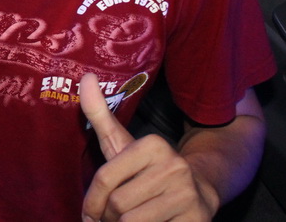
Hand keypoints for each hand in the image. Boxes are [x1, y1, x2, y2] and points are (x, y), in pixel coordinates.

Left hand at [80, 73, 217, 220]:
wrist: (200, 191)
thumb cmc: (148, 169)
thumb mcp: (122, 142)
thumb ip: (100, 113)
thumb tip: (86, 76)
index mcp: (153, 145)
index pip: (105, 179)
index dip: (92, 202)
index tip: (90, 213)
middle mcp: (175, 166)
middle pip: (117, 203)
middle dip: (108, 216)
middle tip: (110, 218)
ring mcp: (188, 194)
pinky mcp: (196, 220)